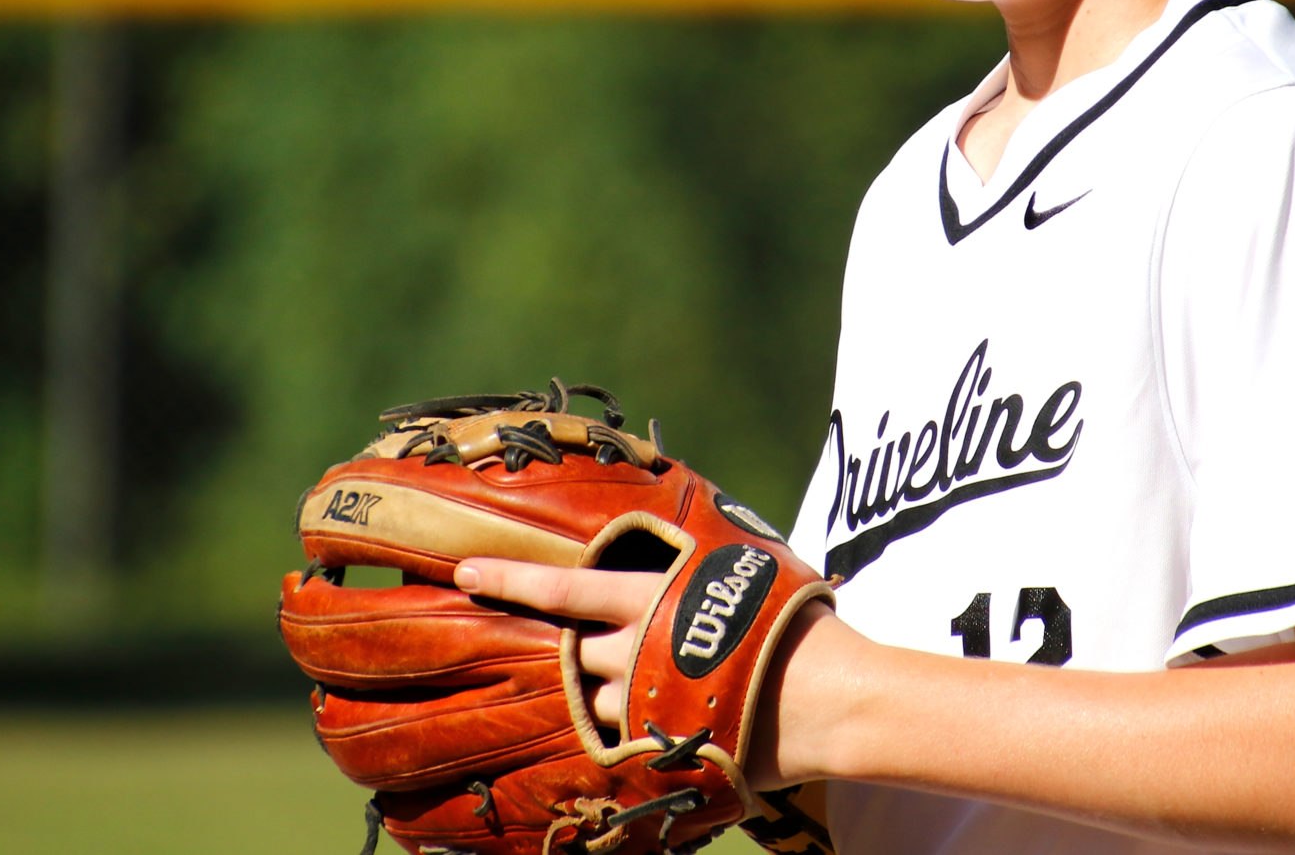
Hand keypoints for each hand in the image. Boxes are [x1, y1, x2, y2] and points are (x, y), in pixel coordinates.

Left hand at [454, 556, 855, 787]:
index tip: (464, 572)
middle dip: (566, 645)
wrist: (831, 698)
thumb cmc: (798, 622)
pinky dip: (624, 730)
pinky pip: (618, 740)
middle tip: (569, 642)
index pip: (561, 588)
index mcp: (650, 599)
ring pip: (590, 697)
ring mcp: (640, 705)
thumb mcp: (748, 567)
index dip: (508, 578)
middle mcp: (633, 650)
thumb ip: (699, 562)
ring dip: (602, 691)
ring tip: (639, 685)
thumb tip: (682, 547)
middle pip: (570, 648)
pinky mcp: (656, 746)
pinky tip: (643, 727)